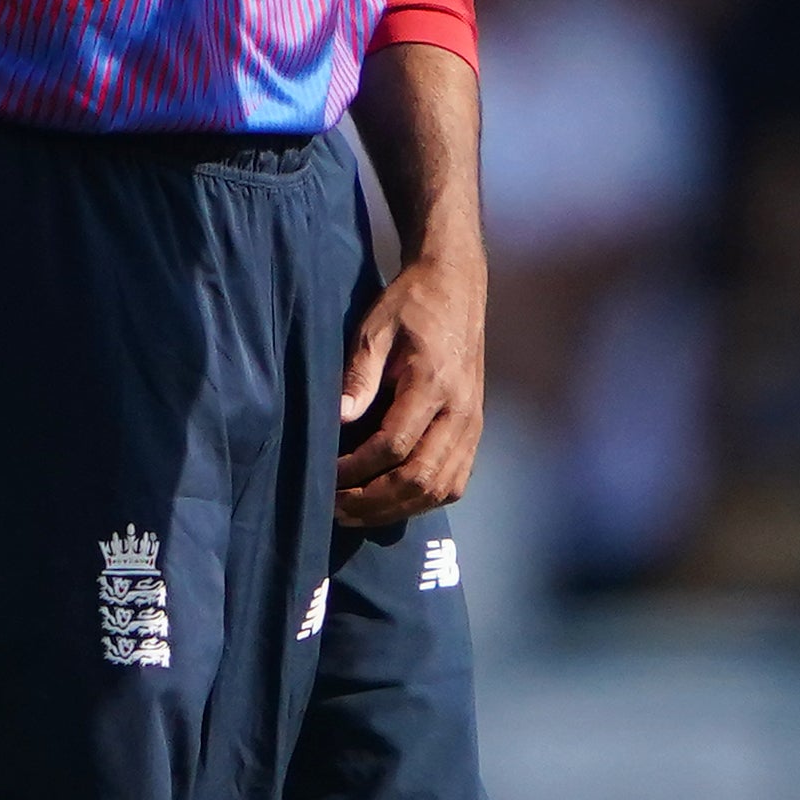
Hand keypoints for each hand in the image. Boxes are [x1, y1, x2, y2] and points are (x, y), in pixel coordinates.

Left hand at [337, 235, 488, 528]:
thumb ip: (358, 374)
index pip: (393, 446)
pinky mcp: (475, 430)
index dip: (356, 471)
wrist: (456, 286)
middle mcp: (460, 411)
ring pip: (439, 488)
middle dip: (372, 501)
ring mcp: (473, 424)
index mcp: (433, 383)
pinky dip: (423, 501)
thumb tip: (338, 419)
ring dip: (396, 509)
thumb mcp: (374, 329)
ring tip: (356, 513)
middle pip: (419, 478)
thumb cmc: (410, 304)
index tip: (324, 477)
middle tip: (333, 508)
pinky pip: (455, 482)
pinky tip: (392, 503)